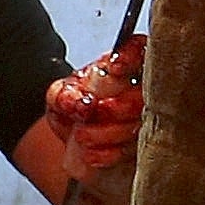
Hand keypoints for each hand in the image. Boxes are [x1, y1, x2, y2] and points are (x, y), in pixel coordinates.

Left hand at [42, 42, 142, 188]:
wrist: (72, 134)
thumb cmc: (73, 105)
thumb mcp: (60, 95)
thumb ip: (64, 95)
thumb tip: (81, 104)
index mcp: (122, 66)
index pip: (139, 49)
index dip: (132, 56)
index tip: (116, 68)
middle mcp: (138, 90)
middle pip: (144, 94)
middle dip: (121, 106)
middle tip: (95, 111)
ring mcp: (144, 118)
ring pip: (140, 125)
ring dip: (110, 133)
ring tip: (82, 136)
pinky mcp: (141, 145)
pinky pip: (133, 151)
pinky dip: (111, 154)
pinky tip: (92, 155)